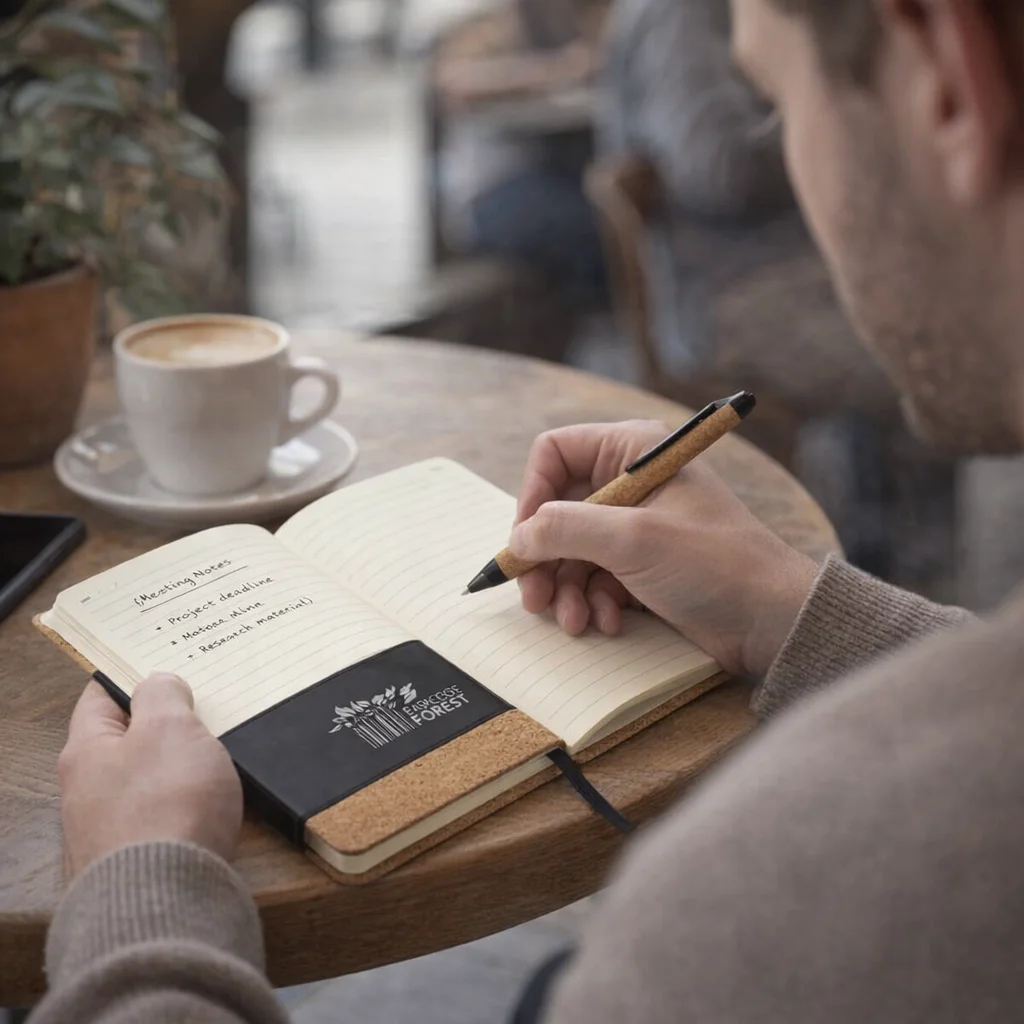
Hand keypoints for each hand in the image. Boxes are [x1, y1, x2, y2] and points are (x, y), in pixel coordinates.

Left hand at [58, 674, 242, 878]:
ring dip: (180, 766)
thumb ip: (164, 696)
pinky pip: (167, 817)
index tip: (168, 662)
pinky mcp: (141, 862)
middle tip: (205, 704)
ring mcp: (112, 831)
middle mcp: (88, 791)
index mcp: (86, 751)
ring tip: (220, 751)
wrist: (166, 901)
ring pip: (150, 780)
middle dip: (164, 723)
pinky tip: (215, 802)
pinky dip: (189, 804)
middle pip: (128, 741)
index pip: (101, 696)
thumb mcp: (171, 728)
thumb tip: (157, 686)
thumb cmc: (166, 803)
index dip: (134, 675)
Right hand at [509, 421, 818, 678]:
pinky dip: (593, 602)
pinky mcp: (642, 566)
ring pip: (571, 551)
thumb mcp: (633, 539)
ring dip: (566, 589)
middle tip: (533, 599)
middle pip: (557, 510)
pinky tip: (609, 623)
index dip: (533, 496)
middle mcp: (632, 483)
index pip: (556, 454)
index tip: (525, 541)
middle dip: (544, 558)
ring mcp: (636, 527)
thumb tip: (517, 539)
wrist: (772, 620)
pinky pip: (595, 578)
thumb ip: (566, 530)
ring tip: (575, 621)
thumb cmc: (716, 564)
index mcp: (634, 452)